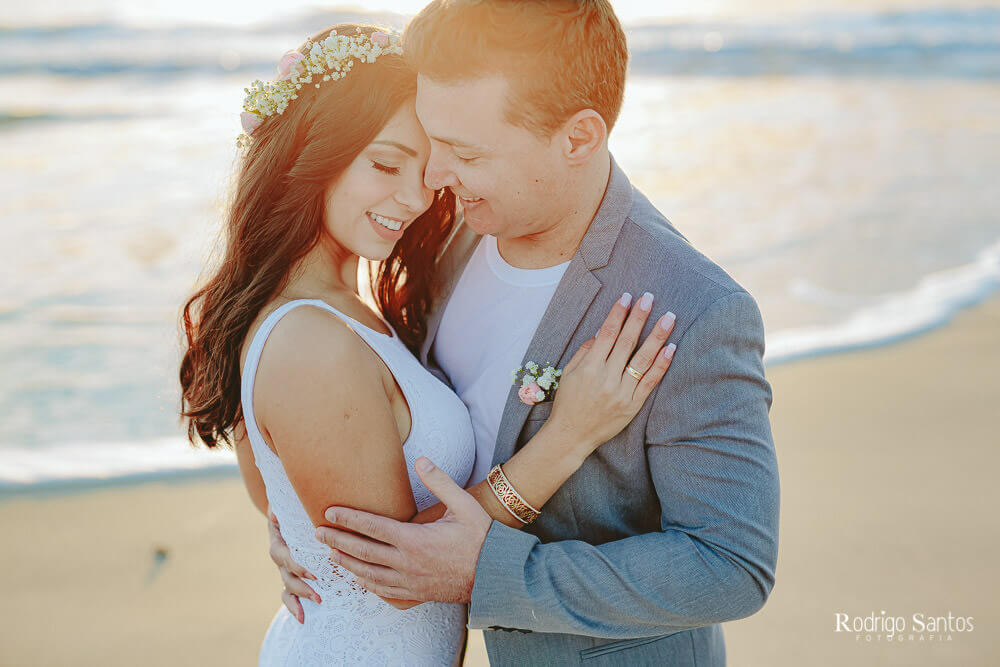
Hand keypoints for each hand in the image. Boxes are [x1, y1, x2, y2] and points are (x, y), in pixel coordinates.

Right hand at [267, 506, 319, 623]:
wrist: (288, 510)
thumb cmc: (292, 505)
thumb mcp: (286, 502)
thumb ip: (282, 505)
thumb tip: (275, 512)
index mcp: (279, 540)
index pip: (284, 556)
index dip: (297, 566)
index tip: (314, 574)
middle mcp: (281, 557)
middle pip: (287, 576)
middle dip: (302, 588)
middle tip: (318, 596)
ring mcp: (286, 569)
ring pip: (287, 588)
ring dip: (298, 600)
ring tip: (310, 611)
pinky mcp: (293, 575)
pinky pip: (288, 595)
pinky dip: (293, 607)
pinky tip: (303, 619)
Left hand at [316, 457, 490, 604]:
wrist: (495, 574)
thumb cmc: (480, 536)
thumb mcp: (464, 504)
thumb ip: (440, 481)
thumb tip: (421, 460)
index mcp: (415, 539)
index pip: (372, 527)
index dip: (348, 518)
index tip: (329, 512)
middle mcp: (407, 563)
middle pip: (363, 551)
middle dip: (338, 540)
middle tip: (317, 532)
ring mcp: (409, 581)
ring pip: (368, 574)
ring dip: (347, 563)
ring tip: (330, 554)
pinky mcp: (415, 593)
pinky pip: (383, 590)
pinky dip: (366, 583)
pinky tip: (358, 577)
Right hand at [548, 291, 676, 454]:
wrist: (571, 436)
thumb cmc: (568, 402)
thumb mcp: (568, 374)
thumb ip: (585, 351)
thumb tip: (604, 330)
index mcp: (589, 368)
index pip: (607, 334)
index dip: (618, 314)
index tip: (627, 297)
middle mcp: (606, 379)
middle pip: (627, 342)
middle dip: (639, 318)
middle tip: (650, 298)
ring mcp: (621, 393)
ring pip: (643, 360)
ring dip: (657, 336)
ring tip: (669, 317)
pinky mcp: (632, 406)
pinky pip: (650, 382)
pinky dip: (661, 365)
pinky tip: (671, 348)